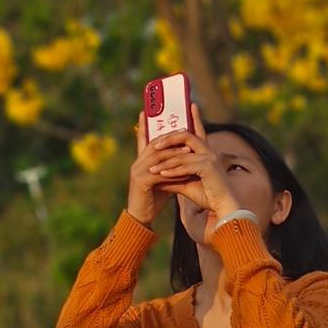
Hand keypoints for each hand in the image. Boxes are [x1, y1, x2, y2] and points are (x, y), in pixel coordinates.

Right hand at [127, 108, 196, 226]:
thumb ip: (170, 167)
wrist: (141, 217)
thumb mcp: (163, 179)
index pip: (144, 138)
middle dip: (170, 136)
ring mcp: (137, 171)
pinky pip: (159, 172)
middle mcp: (138, 163)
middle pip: (155, 144)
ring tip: (189, 148)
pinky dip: (173, 170)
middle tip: (185, 129)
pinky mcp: (141, 181)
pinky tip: (183, 169)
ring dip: (175, 151)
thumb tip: (185, 155)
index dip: (146, 124)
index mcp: (141, 160)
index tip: (148, 110)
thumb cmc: (153, 198)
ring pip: (158, 156)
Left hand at [145, 103, 241, 217]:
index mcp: (205, 152)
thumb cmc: (207, 196)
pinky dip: (172, 170)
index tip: (191, 104)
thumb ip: (171, 175)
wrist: (223, 209)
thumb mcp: (185, 182)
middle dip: (168, 139)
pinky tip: (161, 174)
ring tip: (151, 168)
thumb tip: (155, 172)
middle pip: (186, 136)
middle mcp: (208, 152)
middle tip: (154, 145)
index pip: (198, 131)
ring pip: (182, 153)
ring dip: (165, 161)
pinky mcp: (208, 167)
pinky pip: (185, 166)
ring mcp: (210, 158)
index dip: (195, 117)